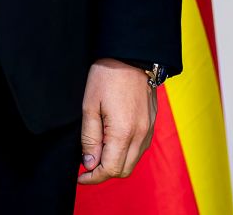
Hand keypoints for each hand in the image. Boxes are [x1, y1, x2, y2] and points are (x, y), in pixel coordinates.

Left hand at [78, 58, 157, 183]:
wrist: (131, 55)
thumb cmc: (107, 77)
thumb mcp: (90, 106)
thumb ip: (90, 138)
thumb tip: (90, 163)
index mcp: (123, 132)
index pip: (110, 170)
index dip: (93, 177)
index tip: (80, 175)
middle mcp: (140, 135)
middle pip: (123, 170)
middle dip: (104, 172)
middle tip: (87, 163)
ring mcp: (149, 129)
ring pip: (133, 161)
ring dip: (116, 163)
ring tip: (99, 151)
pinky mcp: (152, 123)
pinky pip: (140, 148)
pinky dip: (127, 152)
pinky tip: (114, 140)